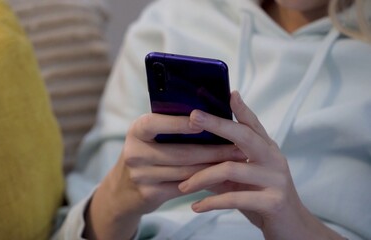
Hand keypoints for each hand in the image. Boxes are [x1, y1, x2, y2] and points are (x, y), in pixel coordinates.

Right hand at [85, 112, 245, 239]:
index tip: (207, 120)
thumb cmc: (146, 151)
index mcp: (137, 130)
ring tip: (235, 161)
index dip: (181, 124)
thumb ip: (170, 124)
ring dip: (214, 167)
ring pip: (186, 172)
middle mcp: (135, 152)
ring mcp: (141, 175)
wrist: (123, 188)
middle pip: (181, 152)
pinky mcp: (150, 194)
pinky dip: (205, 183)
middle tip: (238, 146)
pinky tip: (221, 178)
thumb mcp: (149, 135)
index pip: (158, 124)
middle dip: (213, 150)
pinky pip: (184, 188)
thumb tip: (209, 114)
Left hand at [178, 91, 344, 239]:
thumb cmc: (263, 198)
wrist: (292, 228)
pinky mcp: (274, 201)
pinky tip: (197, 206)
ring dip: (202, 177)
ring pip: (231, 168)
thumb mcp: (245, 179)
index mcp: (266, 150)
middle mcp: (273, 159)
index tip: (229, 92)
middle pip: (244, 135)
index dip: (241, 108)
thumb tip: (193, 156)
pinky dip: (212, 202)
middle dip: (217, 124)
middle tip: (192, 117)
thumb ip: (225, 165)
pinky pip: (235, 197)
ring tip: (183, 186)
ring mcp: (276, 179)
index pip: (253, 124)